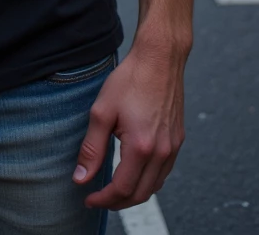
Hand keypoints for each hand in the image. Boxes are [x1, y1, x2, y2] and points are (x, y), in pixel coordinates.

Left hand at [72, 43, 185, 209]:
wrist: (160, 57)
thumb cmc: (131, 78)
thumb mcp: (102, 111)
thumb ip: (91, 148)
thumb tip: (81, 178)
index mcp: (141, 147)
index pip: (122, 189)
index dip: (103, 199)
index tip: (88, 198)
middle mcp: (162, 152)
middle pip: (140, 194)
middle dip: (117, 202)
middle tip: (98, 197)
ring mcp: (173, 147)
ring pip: (154, 187)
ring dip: (134, 194)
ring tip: (114, 189)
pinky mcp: (177, 140)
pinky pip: (164, 172)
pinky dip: (148, 181)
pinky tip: (135, 173)